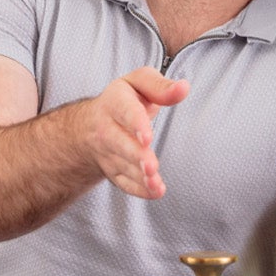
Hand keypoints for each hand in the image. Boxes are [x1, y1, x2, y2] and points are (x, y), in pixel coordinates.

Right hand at [81, 68, 188, 198]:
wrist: (92, 122)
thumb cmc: (126, 98)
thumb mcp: (140, 83)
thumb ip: (161, 86)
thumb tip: (184, 87)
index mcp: (115, 101)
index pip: (124, 111)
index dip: (136, 124)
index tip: (148, 137)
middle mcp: (106, 127)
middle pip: (119, 142)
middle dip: (135, 155)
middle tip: (152, 166)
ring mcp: (108, 151)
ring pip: (121, 165)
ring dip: (139, 176)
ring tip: (156, 183)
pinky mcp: (113, 169)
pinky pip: (123, 182)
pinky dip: (139, 189)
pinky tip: (155, 192)